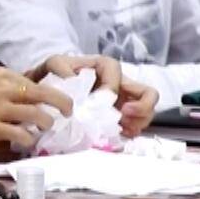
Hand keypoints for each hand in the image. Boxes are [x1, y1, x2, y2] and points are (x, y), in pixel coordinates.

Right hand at [0, 67, 71, 148]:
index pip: (34, 81)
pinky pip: (20, 134)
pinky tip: (27, 140)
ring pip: (36, 115)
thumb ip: (6, 84)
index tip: (56, 99)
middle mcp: (3, 89)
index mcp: (2, 75)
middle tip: (69, 111)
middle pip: (43, 94)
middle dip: (62, 102)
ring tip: (46, 127)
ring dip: (46, 122)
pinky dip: (29, 139)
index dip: (50, 91)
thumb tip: (28, 93)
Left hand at [30, 54, 158, 134]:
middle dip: (142, 108)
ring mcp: (123, 101)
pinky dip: (131, 131)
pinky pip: (135, 125)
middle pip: (148, 94)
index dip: (111, 88)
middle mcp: (120, 83)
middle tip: (124, 117)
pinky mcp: (120, 116)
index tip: (100, 99)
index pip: (117, 74)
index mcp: (106, 67)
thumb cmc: (57, 74)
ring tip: (123, 129)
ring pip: (146, 111)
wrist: (51, 88)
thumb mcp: (54, 64)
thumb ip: (60, 67)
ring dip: (139, 122)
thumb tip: (72, 79)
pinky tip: (119, 135)